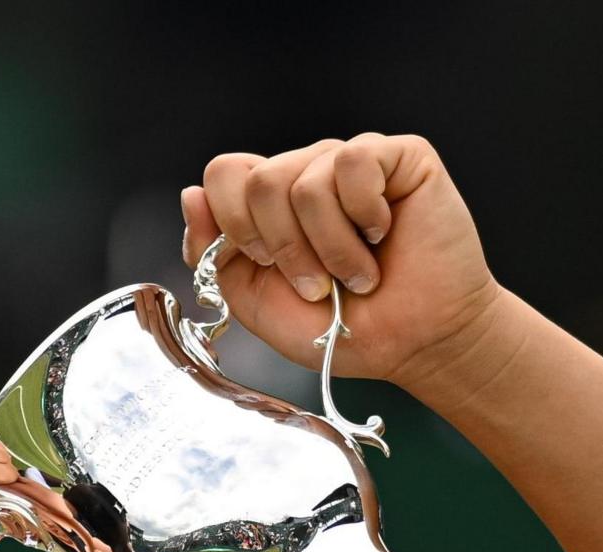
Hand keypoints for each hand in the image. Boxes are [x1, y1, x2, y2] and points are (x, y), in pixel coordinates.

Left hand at [180, 133, 501, 394]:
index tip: (264, 264)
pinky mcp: (400, 156)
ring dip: (331, 247)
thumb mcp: (255, 301)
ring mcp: (352, 162)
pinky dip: (364, 214)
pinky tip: (383, 233)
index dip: (233, 223)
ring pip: (305, 180)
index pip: (224, 174)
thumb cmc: (339, 328)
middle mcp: (309, 173)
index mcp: (270, 204)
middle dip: (285, 248)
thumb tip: (191, 195)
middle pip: (259, 180)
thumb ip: (214, 253)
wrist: (411, 344)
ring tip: (358, 275)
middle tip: (317, 283)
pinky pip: (356, 161)